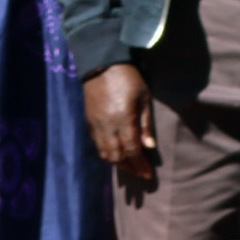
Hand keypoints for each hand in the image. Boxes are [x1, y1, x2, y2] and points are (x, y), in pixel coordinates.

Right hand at [83, 62, 155, 180]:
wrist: (101, 65)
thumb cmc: (128, 79)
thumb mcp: (144, 98)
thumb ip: (146, 124)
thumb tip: (149, 146)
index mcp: (123, 119)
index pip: (131, 150)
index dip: (140, 164)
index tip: (148, 174)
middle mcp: (107, 125)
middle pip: (117, 155)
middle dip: (129, 167)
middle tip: (140, 173)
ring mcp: (96, 124)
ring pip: (104, 152)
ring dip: (117, 162)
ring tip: (129, 166)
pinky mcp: (89, 121)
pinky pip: (97, 143)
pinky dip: (106, 153)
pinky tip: (115, 153)